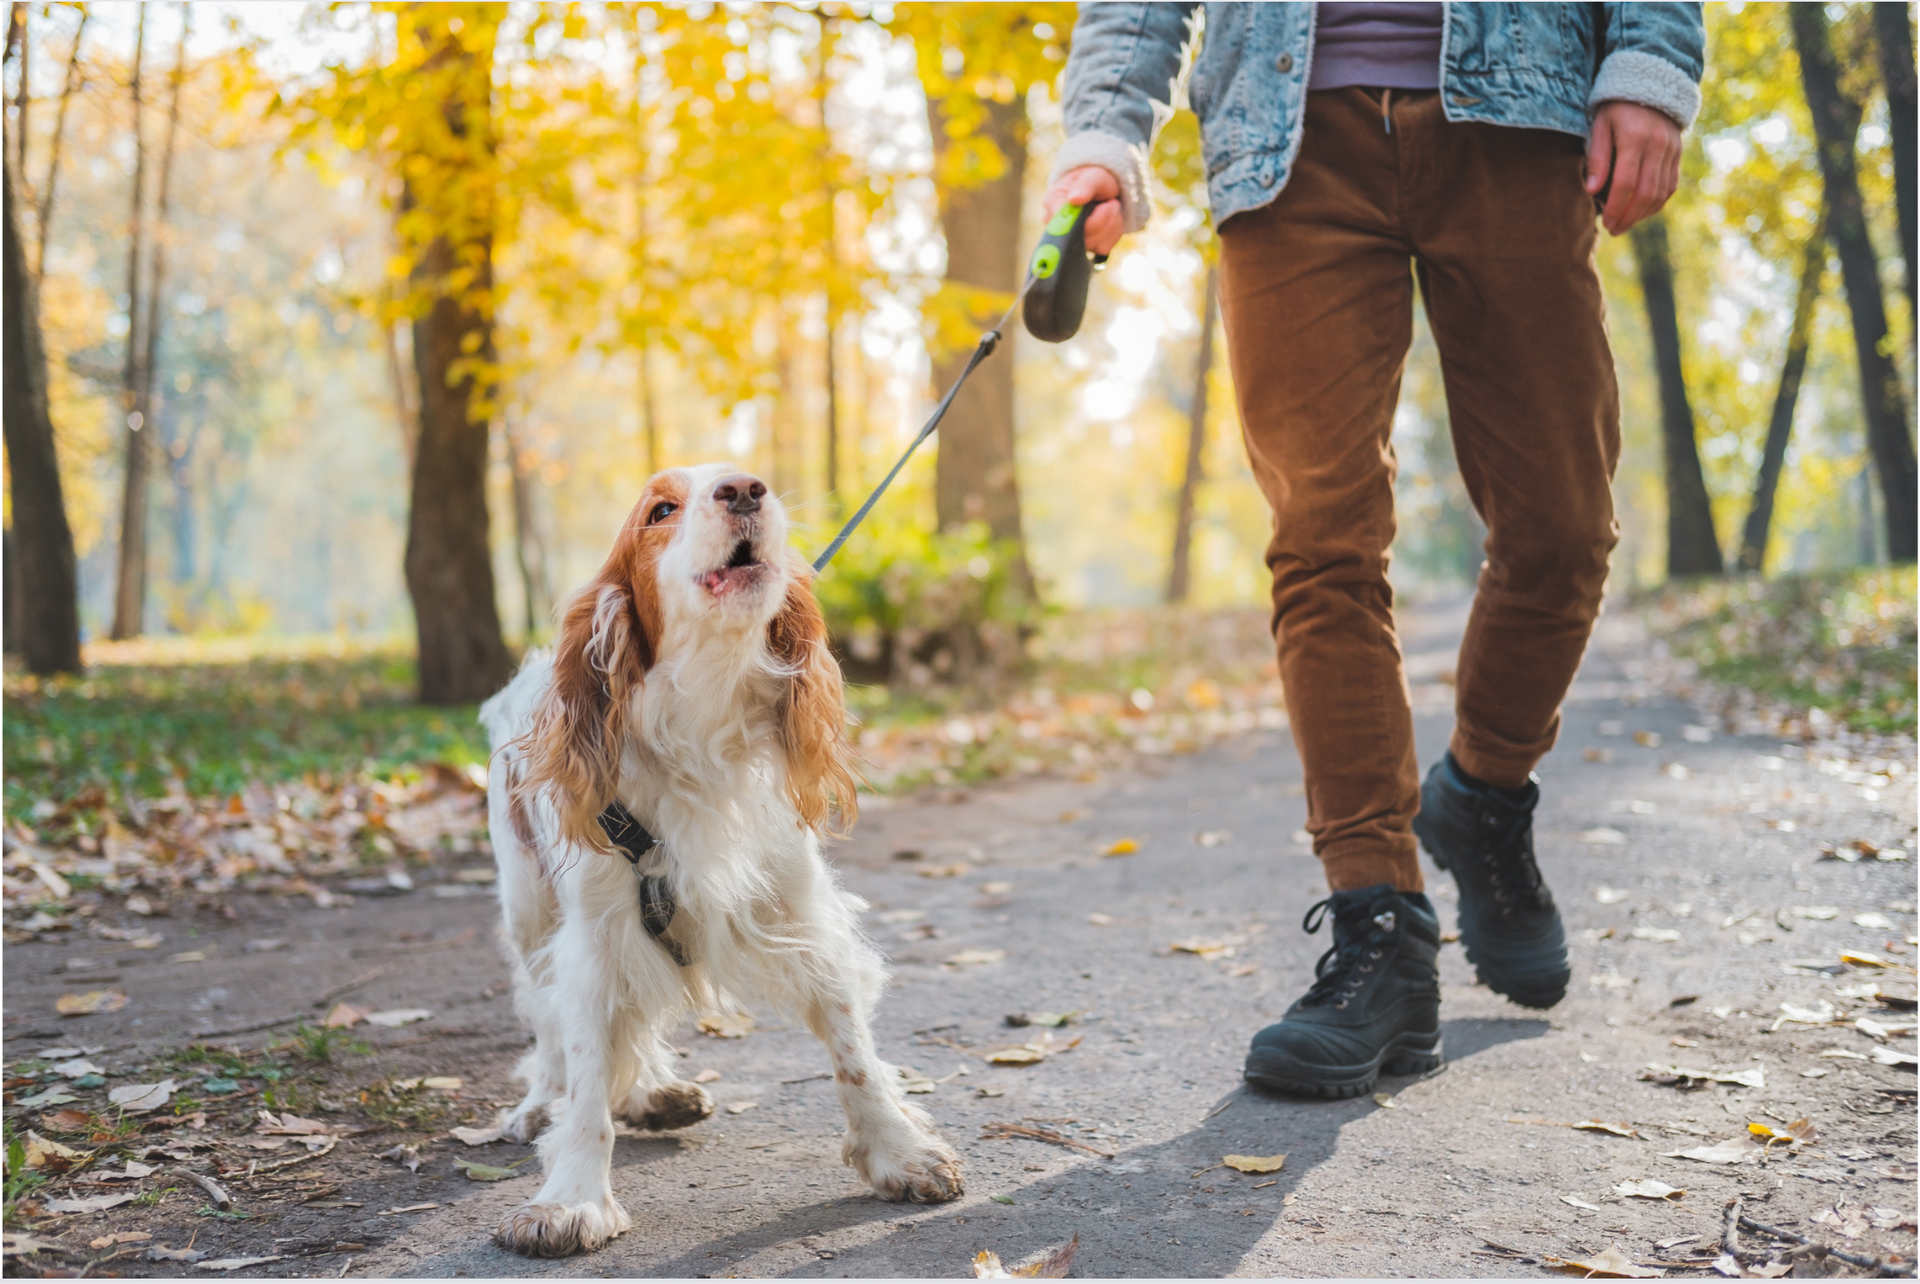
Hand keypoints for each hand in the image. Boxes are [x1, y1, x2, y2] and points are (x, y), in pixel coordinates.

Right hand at [1041, 166, 1123, 256]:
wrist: (1103, 188)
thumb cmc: (1094, 179)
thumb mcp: (1093, 176)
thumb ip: (1085, 185)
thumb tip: (1074, 198)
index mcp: (1052, 203)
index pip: (1062, 223)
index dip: (1086, 220)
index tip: (1103, 206)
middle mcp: (1056, 226)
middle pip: (1082, 237)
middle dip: (1104, 219)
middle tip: (1111, 202)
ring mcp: (1070, 240)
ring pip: (1095, 244)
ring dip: (1111, 224)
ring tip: (1111, 207)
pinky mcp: (1085, 247)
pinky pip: (1103, 248)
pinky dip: (1113, 233)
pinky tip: (1111, 220)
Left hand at [1585, 101, 1682, 235]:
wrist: (1650, 84)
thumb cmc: (1615, 108)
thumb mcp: (1600, 125)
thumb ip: (1598, 157)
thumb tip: (1592, 191)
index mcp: (1635, 138)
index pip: (1626, 183)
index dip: (1616, 207)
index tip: (1605, 222)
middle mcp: (1657, 145)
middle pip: (1646, 192)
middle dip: (1629, 216)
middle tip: (1614, 230)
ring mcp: (1671, 150)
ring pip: (1661, 192)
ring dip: (1643, 214)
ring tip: (1624, 224)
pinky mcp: (1677, 153)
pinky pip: (1670, 185)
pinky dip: (1656, 203)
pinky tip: (1641, 212)